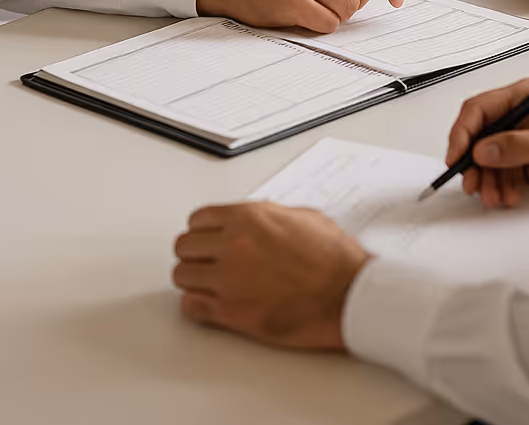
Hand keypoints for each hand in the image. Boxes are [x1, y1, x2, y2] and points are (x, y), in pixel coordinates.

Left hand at [173, 202, 369, 349]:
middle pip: (184, 246)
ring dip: (194, 279)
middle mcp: (234, 244)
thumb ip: (269, 217)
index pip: (198, 218)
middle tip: (206, 261)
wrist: (346, 293)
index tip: (206, 238)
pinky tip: (210, 304)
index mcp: (249, 217)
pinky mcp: (231, 312)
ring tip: (208, 283)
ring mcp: (229, 279)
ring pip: (182, 275)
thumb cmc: (333, 259)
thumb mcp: (302, 216)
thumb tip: (256, 221)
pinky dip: (196, 306)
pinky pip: (191, 306)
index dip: (202, 230)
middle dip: (195, 253)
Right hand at [446, 78, 528, 207]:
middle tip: (473, 184)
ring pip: (487, 161)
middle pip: (477, 137)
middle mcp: (516, 117)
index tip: (456, 156)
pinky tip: (509, 197)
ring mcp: (520, 140)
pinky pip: (502, 175)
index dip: (462, 133)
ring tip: (495, 197)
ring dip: (487, 180)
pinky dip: (500, 187)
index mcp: (521, 97)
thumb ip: (522, 144)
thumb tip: (484, 150)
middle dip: (472, 163)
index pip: (478, 110)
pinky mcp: (526, 161)